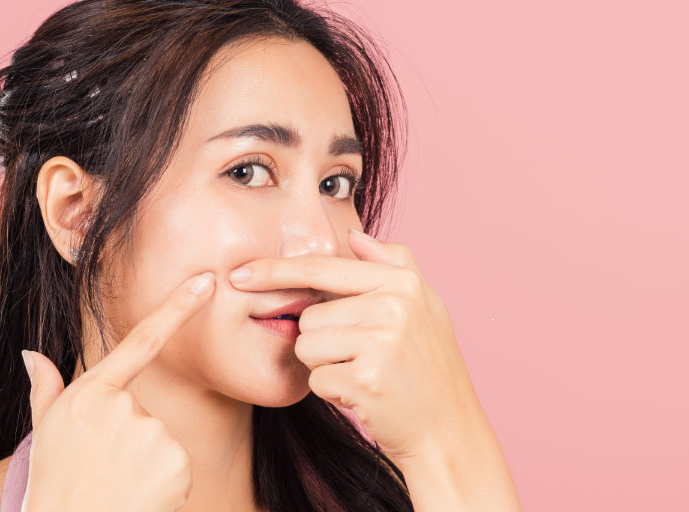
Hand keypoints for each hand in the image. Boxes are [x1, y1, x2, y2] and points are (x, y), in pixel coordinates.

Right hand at [19, 272, 216, 511]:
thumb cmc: (54, 484)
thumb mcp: (45, 434)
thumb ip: (46, 390)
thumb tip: (31, 354)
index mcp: (92, 394)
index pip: (142, 340)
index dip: (178, 307)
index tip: (206, 281)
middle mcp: (126, 407)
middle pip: (144, 411)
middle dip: (130, 437)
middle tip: (103, 469)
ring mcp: (154, 433)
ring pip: (161, 439)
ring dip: (145, 462)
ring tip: (117, 485)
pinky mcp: (177, 461)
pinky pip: (176, 464)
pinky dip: (162, 482)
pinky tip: (137, 496)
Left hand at [227, 229, 484, 466]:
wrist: (448, 430)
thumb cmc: (429, 368)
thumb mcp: (425, 306)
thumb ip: (392, 264)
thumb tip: (355, 236)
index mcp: (403, 282)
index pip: (324, 268)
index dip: (276, 270)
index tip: (240, 274)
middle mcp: (394, 306)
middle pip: (309, 315)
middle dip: (323, 340)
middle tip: (365, 358)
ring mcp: (381, 342)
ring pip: (307, 346)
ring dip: (325, 366)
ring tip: (365, 375)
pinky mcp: (365, 379)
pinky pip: (316, 378)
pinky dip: (332, 392)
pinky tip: (365, 396)